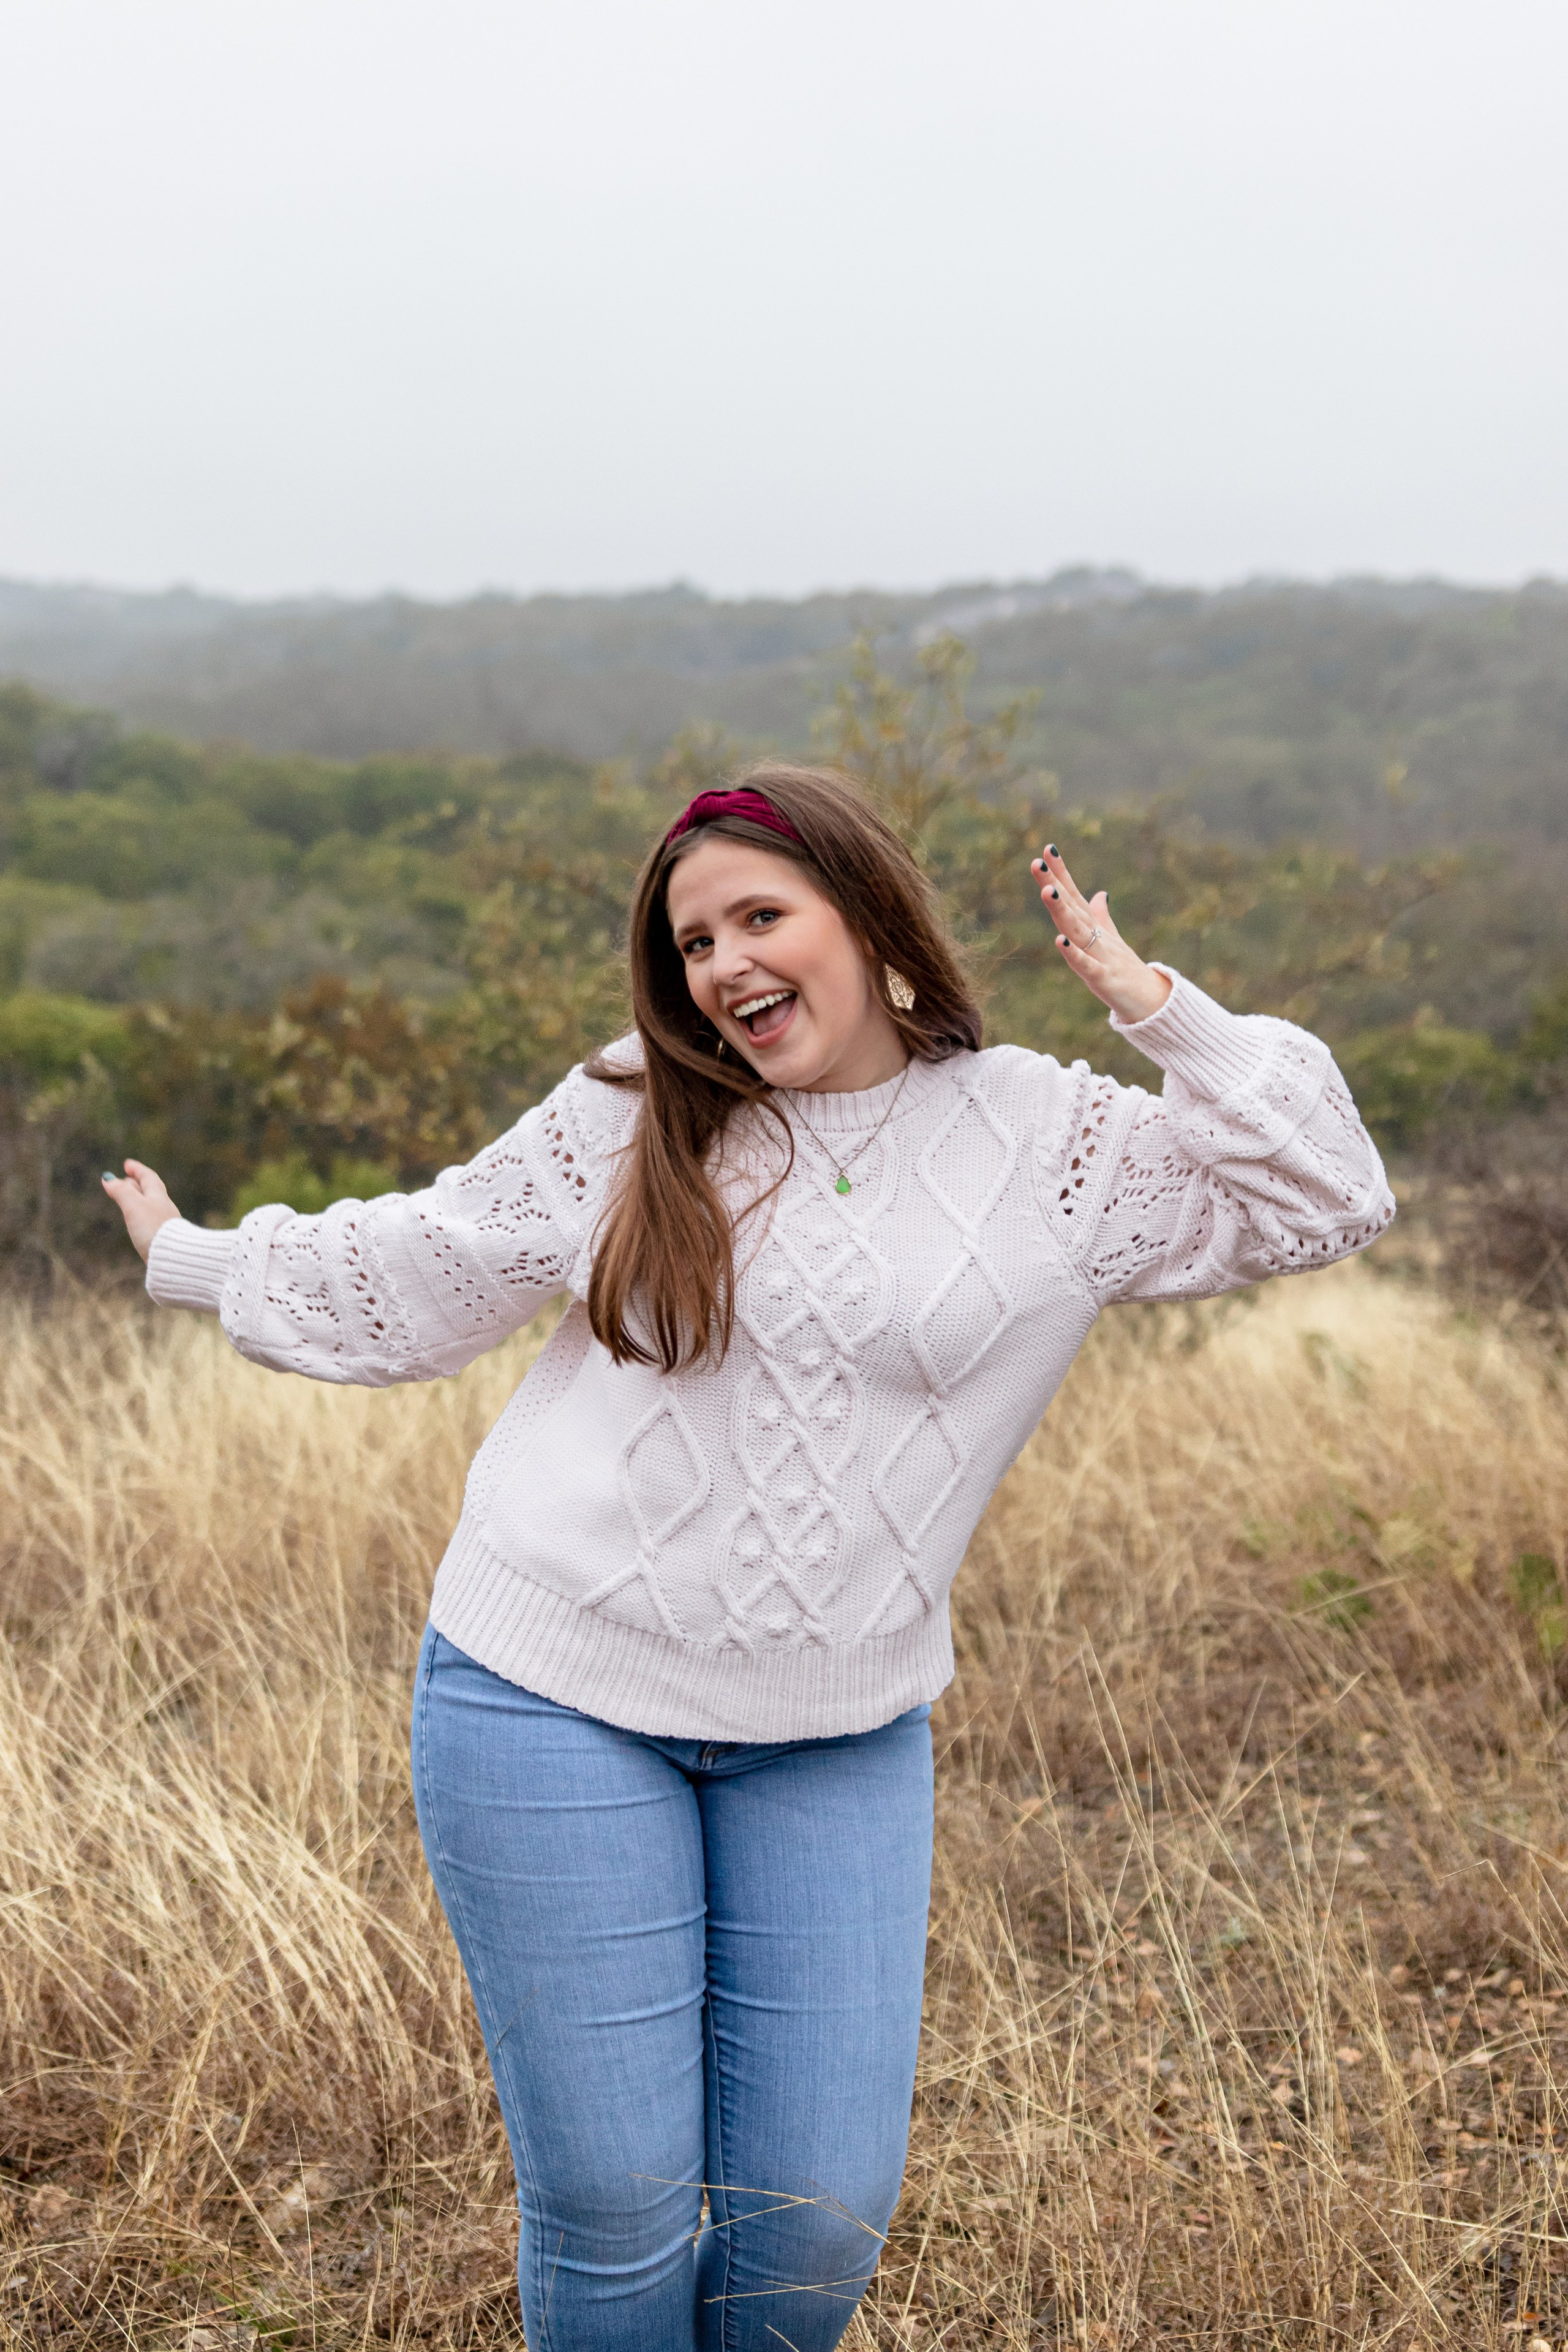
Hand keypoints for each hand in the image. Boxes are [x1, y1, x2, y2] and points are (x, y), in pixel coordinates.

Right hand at [103, 1159, 180, 1261]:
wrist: (174, 1257)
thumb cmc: (153, 1229)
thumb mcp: (133, 1206)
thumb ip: (121, 1191)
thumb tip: (108, 1178)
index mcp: (158, 1197)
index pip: (148, 1177)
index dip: (137, 1169)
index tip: (127, 1164)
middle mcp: (165, 1207)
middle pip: (152, 1190)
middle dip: (137, 1183)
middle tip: (126, 1179)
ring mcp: (166, 1223)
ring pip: (152, 1205)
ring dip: (140, 1199)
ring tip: (130, 1200)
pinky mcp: (165, 1238)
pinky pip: (153, 1220)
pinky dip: (143, 1215)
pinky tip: (141, 1224)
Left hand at [1030, 844, 1173, 1024]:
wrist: (1152, 1001)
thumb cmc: (1127, 970)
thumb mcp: (1111, 940)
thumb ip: (1101, 916)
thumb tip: (1099, 893)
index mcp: (1093, 928)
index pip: (1074, 896)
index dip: (1060, 873)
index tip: (1047, 849)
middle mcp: (1096, 937)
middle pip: (1071, 907)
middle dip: (1053, 884)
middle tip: (1037, 862)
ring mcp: (1100, 956)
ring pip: (1077, 930)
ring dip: (1062, 911)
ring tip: (1047, 891)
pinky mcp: (1103, 979)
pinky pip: (1086, 965)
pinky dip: (1073, 954)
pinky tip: (1060, 940)